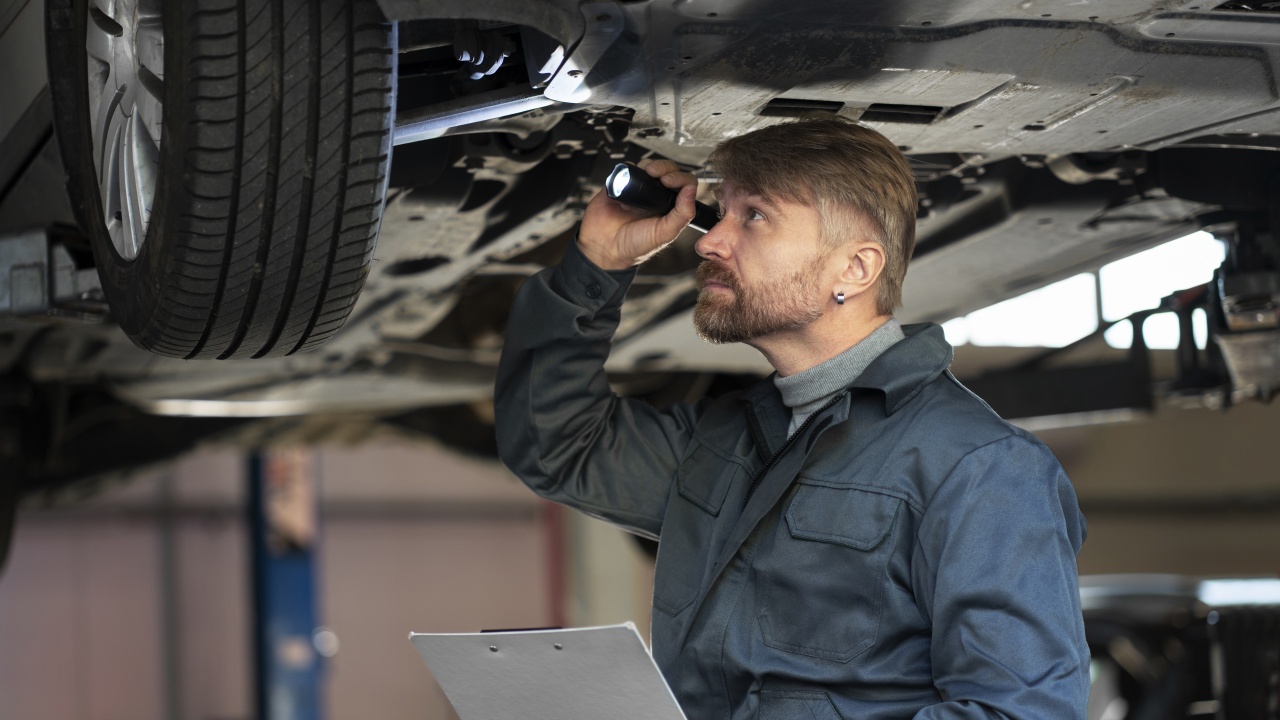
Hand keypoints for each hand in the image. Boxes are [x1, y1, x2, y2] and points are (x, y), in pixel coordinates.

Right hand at [577, 159, 696, 270]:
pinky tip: (627, 185)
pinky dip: (628, 171)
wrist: (605, 247)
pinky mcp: (621, 185)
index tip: (669, 181)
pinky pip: (626, 169)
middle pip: (668, 170)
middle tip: (656, 174)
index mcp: (670, 206)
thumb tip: (691, 189)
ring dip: (648, 166)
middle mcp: (656, 196)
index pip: (684, 184)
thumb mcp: (665, 233)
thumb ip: (682, 214)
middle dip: (664, 167)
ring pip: (649, 166)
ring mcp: (638, 189)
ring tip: (644, 176)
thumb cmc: (635, 245)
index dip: (680, 177)